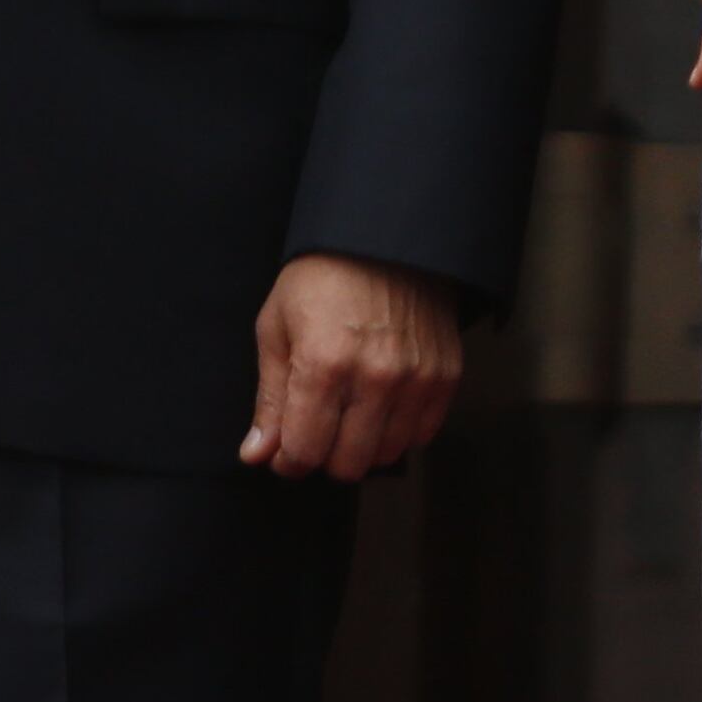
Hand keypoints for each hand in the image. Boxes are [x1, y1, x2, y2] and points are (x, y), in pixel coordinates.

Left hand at [238, 252, 460, 480]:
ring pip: (385, 455)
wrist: (383, 237)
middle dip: (323, 455)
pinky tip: (381, 406)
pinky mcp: (445, 376)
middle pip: (346, 464)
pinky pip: (422, 435)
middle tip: (316, 428)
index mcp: (323, 365)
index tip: (284, 447)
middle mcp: (374, 378)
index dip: (287, 459)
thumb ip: (269, 398)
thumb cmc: (321, 278)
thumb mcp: (277, 327)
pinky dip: (398, 431)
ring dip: (362, 445)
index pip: (304, 452)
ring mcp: (415, 379)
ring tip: (349, 413)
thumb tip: (257, 455)